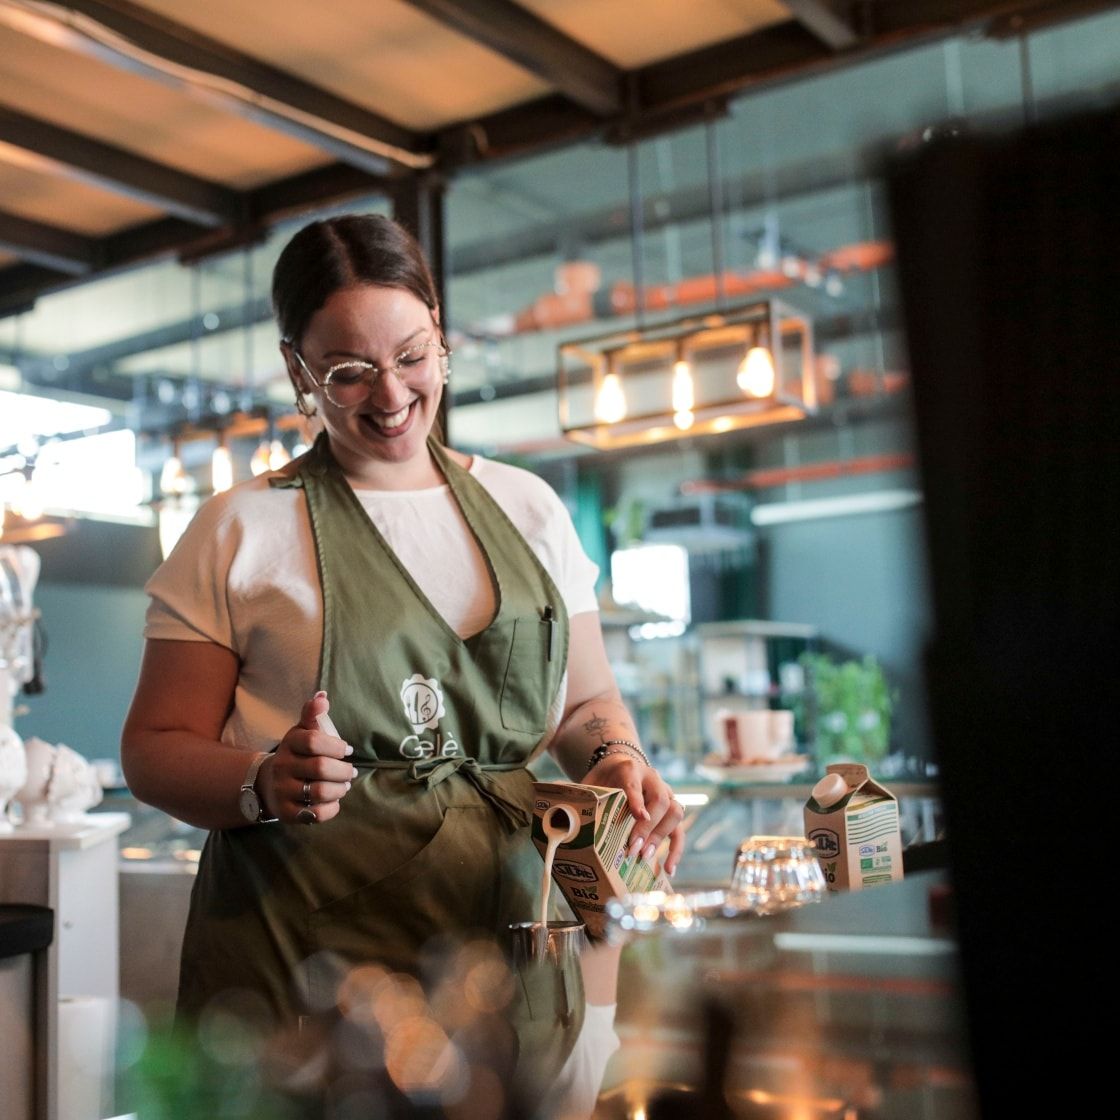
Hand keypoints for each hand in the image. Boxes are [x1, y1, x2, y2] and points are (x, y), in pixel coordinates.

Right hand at [262, 691, 355, 823]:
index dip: (336, 746)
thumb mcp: (302, 732)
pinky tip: (334, 801)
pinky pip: (315, 814)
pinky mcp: (286, 812)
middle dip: (343, 771)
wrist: (269, 784)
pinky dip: (331, 809)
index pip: (313, 741)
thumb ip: (313, 714)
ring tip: (344, 786)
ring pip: (319, 792)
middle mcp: (283, 766)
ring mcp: (283, 790)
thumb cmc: (297, 754)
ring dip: (339, 789)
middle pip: (321, 768)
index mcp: (290, 743)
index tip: (347, 750)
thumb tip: (323, 696)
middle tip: (350, 772)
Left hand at [585, 752, 684, 875]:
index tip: (639, 816)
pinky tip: (669, 868)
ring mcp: (666, 793)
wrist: (619, 767)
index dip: (637, 800)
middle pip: (660, 800)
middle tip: (634, 848)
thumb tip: (558, 814)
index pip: (635, 782)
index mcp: (630, 769)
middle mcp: (653, 779)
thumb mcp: (591, 783)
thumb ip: (581, 796)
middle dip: (648, 827)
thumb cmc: (603, 780)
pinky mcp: (671, 809)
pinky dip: (676, 849)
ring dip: (661, 837)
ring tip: (645, 857)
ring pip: (675, 812)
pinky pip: (679, 829)